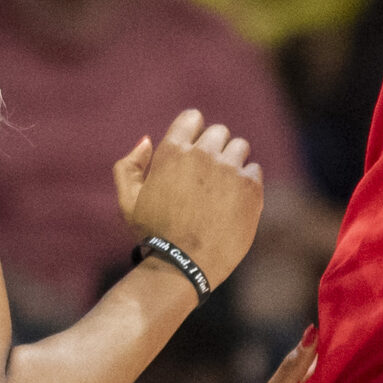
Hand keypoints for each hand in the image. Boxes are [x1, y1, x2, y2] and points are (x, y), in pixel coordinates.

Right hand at [114, 109, 264, 288]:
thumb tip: (146, 139)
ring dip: (233, 161)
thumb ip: (129, 165)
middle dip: (214, 148)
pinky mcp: (250, 186)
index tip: (194, 150)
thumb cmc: (154, 234)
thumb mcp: (128, 200)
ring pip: (240, 147)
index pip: (192, 117)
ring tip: (223, 188)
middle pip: (219, 132)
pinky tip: (234, 202)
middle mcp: (202, 154)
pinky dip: (247, 182)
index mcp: (172, 151)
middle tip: (207, 177)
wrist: (185, 265)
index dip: (193, 132)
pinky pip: (255, 170)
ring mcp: (229, 169)